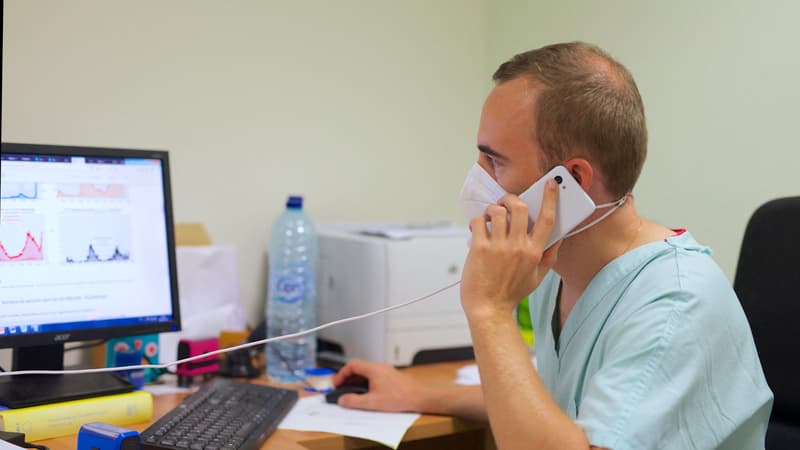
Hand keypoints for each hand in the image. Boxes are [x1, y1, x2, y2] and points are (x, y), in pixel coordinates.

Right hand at [331, 359, 427, 411]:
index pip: (352, 365)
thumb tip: (342, 400)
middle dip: (347, 378)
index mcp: (373, 369)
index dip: (341, 374)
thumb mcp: (373, 402)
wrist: (418, 397)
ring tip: (350, 392)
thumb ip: (354, 401)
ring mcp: (385, 371)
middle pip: (358, 368)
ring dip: (356, 381)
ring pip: (366, 372)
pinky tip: (365, 394)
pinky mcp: (390, 377)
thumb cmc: (399, 398)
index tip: (336, 384)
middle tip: (340, 388)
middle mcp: (379, 367)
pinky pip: (373, 376)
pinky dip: (365, 383)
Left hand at [461, 178, 561, 321]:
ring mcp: (498, 247)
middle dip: (511, 199)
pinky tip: (478, 229)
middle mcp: (518, 247)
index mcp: (535, 252)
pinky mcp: (479, 248)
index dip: (550, 198)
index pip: (547, 218)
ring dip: (493, 209)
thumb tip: (558, 237)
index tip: (550, 184)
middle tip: (505, 204)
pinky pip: (479, 221)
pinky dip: (478, 221)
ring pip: (498, 210)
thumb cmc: (511, 294)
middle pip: (520, 207)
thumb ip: (549, 256)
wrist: (488, 310)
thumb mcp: (537, 277)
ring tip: (490, 219)